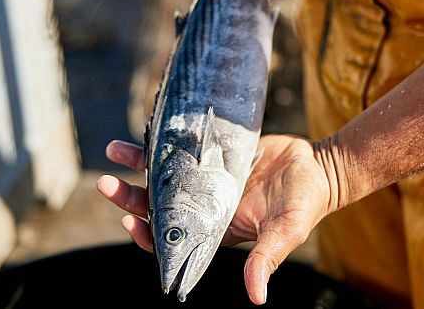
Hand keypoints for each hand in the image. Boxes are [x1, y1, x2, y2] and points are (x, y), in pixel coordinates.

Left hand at [97, 134, 332, 304]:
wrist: (317, 166)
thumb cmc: (303, 203)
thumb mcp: (285, 232)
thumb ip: (266, 259)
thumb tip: (256, 297)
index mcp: (215, 229)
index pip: (172, 239)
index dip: (148, 235)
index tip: (131, 222)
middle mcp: (204, 206)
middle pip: (158, 206)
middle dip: (130, 198)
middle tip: (106, 185)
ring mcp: (206, 179)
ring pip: (163, 175)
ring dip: (136, 167)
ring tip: (112, 152)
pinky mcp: (213, 154)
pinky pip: (181, 148)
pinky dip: (162, 142)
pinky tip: (143, 132)